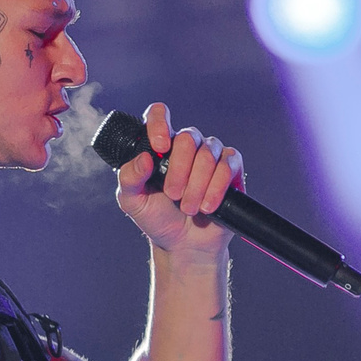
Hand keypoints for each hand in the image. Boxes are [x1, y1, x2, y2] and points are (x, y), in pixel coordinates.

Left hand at [115, 102, 244, 256]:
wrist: (184, 246)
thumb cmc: (157, 219)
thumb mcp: (132, 201)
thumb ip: (129, 178)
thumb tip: (144, 158)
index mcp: (160, 146)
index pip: (159, 114)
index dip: (160, 124)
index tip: (160, 148)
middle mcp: (186, 146)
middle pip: (188, 137)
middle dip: (180, 170)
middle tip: (173, 195)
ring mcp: (210, 155)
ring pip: (208, 154)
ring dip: (197, 185)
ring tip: (188, 208)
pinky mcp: (231, 169)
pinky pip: (228, 165)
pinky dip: (217, 187)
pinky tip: (207, 206)